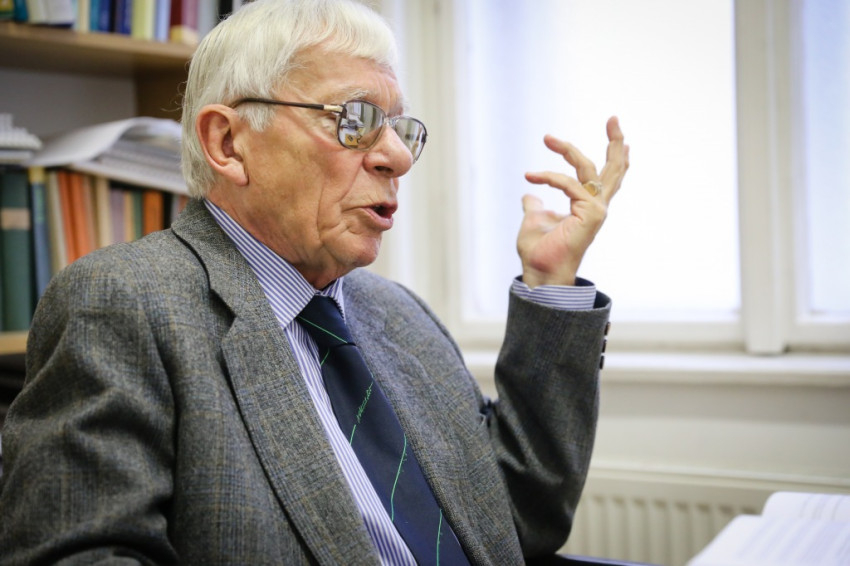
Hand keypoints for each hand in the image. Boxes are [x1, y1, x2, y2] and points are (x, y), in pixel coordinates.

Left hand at [518, 116, 628, 286]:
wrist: (540, 273)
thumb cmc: (539, 253)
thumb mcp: (534, 220)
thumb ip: (536, 205)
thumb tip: (529, 195)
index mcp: (589, 207)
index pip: (605, 176)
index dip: (613, 155)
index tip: (616, 134)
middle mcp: (597, 206)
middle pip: (615, 169)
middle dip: (615, 142)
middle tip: (613, 117)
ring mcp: (596, 210)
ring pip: (589, 169)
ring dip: (568, 150)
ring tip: (548, 138)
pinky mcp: (590, 214)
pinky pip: (569, 184)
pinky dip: (549, 177)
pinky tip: (531, 176)